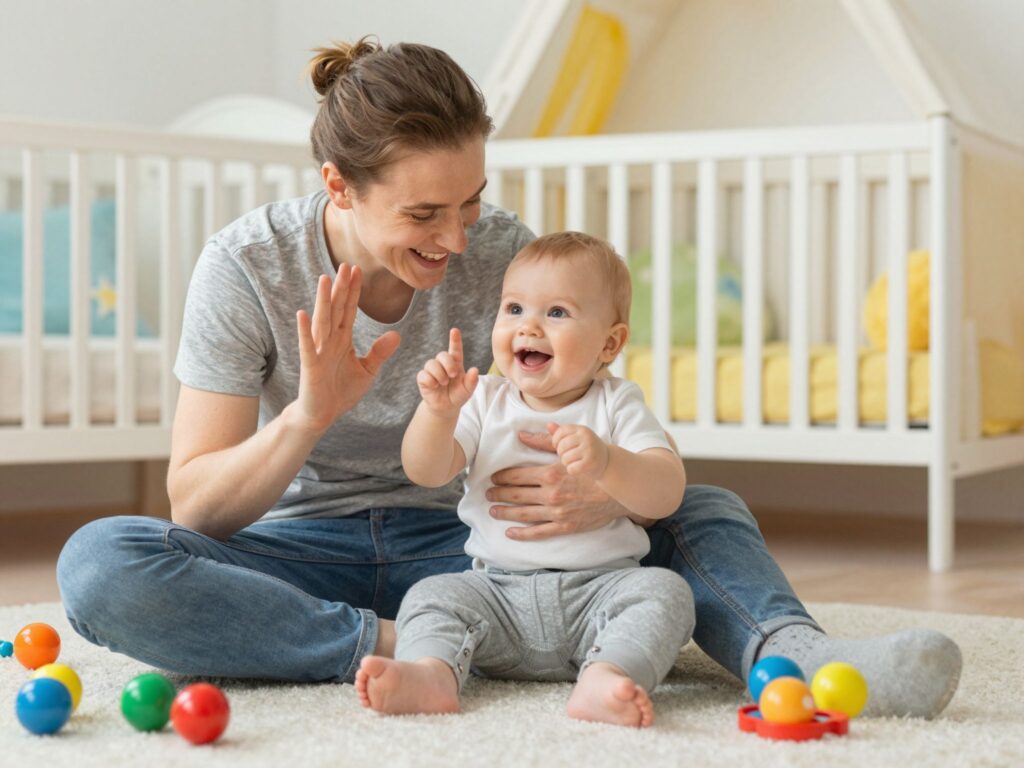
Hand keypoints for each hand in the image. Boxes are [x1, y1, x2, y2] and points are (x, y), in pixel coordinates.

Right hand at [293, 265, 400, 433]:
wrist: (322, 414)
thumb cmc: (340, 392)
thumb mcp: (367, 371)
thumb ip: (379, 353)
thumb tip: (396, 335)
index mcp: (343, 340)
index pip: (349, 310)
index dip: (354, 291)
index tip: (358, 271)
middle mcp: (329, 341)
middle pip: (337, 309)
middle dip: (342, 288)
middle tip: (346, 265)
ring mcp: (318, 351)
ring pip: (322, 321)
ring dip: (323, 300)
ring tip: (325, 279)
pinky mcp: (310, 365)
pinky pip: (307, 345)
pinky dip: (305, 330)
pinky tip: (303, 314)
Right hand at [416, 328, 478, 416]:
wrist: (446, 407)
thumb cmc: (458, 395)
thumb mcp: (468, 390)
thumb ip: (472, 381)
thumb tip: (475, 370)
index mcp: (456, 363)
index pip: (455, 349)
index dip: (455, 339)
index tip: (454, 330)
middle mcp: (443, 364)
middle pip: (442, 354)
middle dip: (448, 364)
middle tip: (452, 375)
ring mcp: (432, 370)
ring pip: (431, 364)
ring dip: (440, 375)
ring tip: (444, 383)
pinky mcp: (423, 377)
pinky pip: (423, 374)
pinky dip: (430, 381)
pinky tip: (434, 386)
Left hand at [485, 431, 627, 540]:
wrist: (620, 488)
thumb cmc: (596, 465)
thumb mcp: (572, 448)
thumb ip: (546, 441)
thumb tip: (522, 435)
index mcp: (551, 473)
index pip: (518, 476)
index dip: (502, 477)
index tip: (493, 478)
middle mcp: (552, 494)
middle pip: (517, 495)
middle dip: (499, 494)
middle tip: (487, 494)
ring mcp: (558, 513)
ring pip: (524, 514)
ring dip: (505, 513)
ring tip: (492, 511)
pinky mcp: (566, 527)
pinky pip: (539, 532)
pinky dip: (522, 534)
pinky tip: (510, 533)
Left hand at [546, 422, 609, 478]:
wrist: (607, 460)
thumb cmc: (587, 448)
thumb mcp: (577, 437)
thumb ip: (562, 432)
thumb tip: (549, 424)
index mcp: (582, 429)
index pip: (560, 432)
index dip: (555, 441)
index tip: (559, 446)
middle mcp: (586, 437)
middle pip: (561, 446)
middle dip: (562, 454)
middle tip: (569, 456)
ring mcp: (589, 450)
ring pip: (565, 458)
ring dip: (566, 463)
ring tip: (574, 461)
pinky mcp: (590, 463)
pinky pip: (571, 468)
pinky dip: (572, 470)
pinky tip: (578, 468)